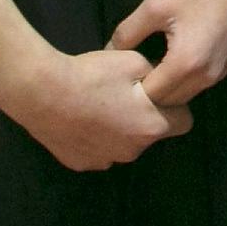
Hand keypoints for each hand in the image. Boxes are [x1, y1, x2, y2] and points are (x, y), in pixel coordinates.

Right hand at [0, 43, 192, 170]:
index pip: (185, 121)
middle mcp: (133, 151)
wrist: (41, 92)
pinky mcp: (81, 164)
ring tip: (99, 104)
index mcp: (152, 127)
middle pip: (151, 133)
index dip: (175, 105)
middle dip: (145, 116)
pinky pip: (99, 150)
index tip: (158, 91)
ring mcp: (105, 161)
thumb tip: (161, 79)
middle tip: (124, 94)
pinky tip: (82, 118)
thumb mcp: (134, 61)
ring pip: (125, 143)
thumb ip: (156, 74)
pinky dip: (96, 137)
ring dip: (120, 128)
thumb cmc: (92, 74)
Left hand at [114, 0, 226, 106]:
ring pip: (187, 95)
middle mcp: (207, 78)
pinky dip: (186, 80)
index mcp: (186, 65)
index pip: (151, 97)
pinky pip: (202, 83)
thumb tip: (108, 51)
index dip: (133, 87)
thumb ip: (127, 33)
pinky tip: (176, 56)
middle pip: (170, 103)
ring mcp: (222, 73)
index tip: (123, 72)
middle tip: (135, 70)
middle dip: (150, 93)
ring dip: (169, 88)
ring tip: (153, 64)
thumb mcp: (155, 5)